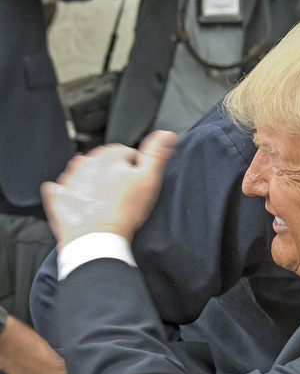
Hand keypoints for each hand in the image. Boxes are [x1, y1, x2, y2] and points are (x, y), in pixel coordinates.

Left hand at [41, 131, 177, 248]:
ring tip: (107, 203)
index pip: (126, 153)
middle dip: (115, 175)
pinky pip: (66, 189)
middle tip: (124, 196)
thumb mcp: (149, 179)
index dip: (135, 168)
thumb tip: (166, 134)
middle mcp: (86, 162)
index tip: (137, 183)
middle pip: (105, 163)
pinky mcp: (59, 195)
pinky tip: (86, 204)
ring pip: (87, 175)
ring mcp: (71, 178)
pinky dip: (75, 194)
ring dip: (96, 184)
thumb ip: (157, 153)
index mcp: (109, 155)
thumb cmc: (124, 212)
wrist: (97, 239)